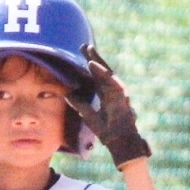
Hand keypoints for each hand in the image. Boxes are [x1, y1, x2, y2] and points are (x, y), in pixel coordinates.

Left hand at [70, 44, 151, 167]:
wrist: (119, 143)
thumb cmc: (107, 131)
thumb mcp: (89, 116)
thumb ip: (80, 105)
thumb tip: (68, 94)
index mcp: (106, 95)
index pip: (97, 77)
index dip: (90, 65)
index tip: (82, 53)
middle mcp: (112, 92)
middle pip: (103, 71)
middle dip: (95, 58)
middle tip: (85, 46)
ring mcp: (118, 94)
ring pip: (108, 74)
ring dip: (99, 62)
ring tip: (89, 52)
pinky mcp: (121, 97)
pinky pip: (111, 81)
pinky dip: (102, 73)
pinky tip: (93, 65)